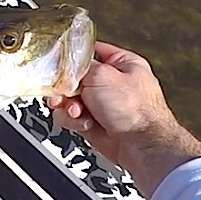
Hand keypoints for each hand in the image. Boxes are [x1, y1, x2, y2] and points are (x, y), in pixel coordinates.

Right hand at [48, 42, 200, 198]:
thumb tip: (65, 66)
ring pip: (71, 100)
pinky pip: (73, 118)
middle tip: (62, 92)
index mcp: (122, 64)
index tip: (58, 63)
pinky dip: (74, 121)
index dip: (73, 58)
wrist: (142, 147)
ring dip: (69, 106)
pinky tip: (84, 123)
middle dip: (66, 88)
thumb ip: (79, 67)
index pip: (91, 52)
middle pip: (75, 78)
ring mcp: (104, 105)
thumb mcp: (102, 75)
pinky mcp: (95, 124)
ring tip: (76, 111)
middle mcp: (113, 84)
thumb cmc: (136, 110)